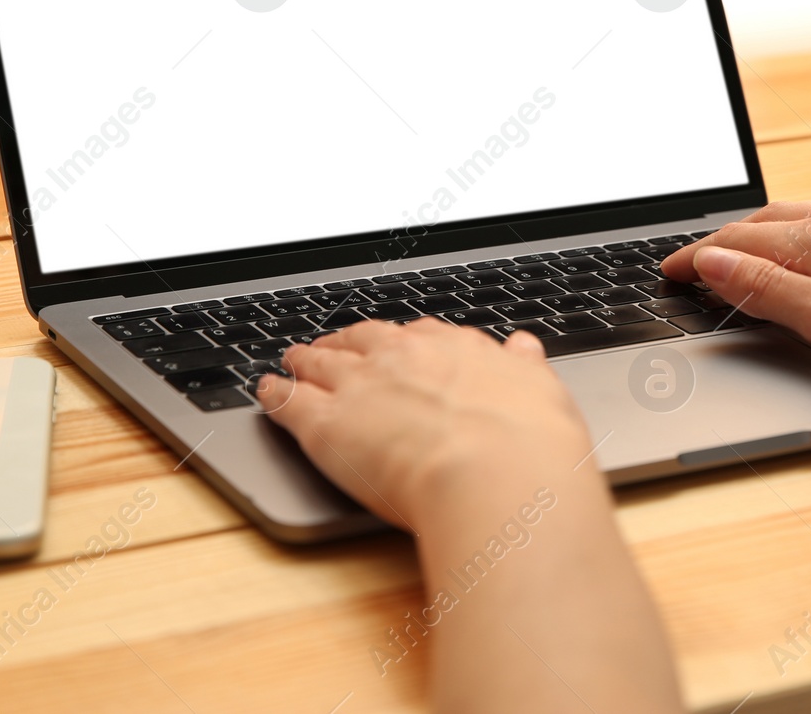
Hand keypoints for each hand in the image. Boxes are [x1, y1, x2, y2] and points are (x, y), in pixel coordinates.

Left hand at [257, 320, 685, 713]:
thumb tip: (524, 349)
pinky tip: (267, 392)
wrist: (495, 474)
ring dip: (305, 359)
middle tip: (335, 346)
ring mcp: (359, 386)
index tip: (399, 347)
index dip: (404, 343)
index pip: (421, 335)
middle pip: (363, 340)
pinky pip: (289, 401)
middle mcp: (403, 357)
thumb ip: (526, 369)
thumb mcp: (543, 393)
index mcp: (455, 349)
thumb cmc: (528, 445)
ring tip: (293, 360)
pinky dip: (274, 394)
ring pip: (321, 362)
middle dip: (347, 342)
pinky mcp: (325, 424)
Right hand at [661, 200, 810, 374]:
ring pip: (802, 219)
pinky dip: (805, 232)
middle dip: (723, 240)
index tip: (668, 271)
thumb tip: (713, 266)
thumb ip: (770, 292)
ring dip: (761, 231)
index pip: (736, 245)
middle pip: (765, 223)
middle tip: (694, 259)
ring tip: (743, 247)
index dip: (697, 260)